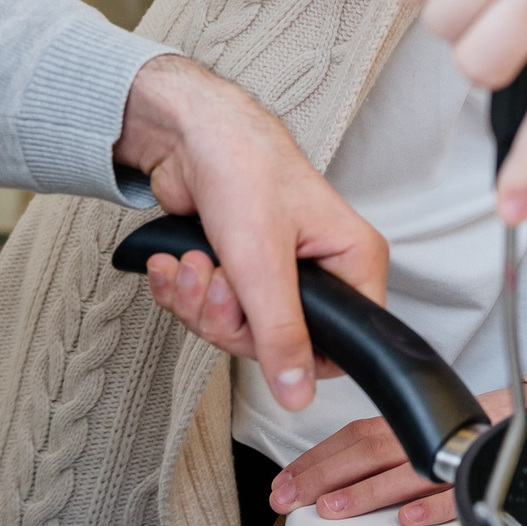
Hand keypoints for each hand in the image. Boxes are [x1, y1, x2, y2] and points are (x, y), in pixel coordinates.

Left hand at [117, 54, 389, 409]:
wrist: (189, 133)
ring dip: (199, 302)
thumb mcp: (262, 263)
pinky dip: (184, 291)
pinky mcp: (239, 267)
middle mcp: (321, 268)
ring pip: (237, 328)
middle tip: (218, 283)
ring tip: (192, 265)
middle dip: (228, 318)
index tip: (255, 331)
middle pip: (278, 342)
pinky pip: (210, 309)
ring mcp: (278, 270)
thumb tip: (298, 392)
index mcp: (351, 261)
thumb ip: (282, 332)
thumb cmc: (243, 168)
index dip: (292, 352)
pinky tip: (176, 264)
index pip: (343, 344)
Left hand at [269, 384, 526, 525]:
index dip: (318, 458)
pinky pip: (457, 490)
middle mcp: (428, 435)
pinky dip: (432, 505)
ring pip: (405, 471)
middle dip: (324, 475)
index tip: (285, 481)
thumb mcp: (427, 425)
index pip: (356, 435)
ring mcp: (456, 452)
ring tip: (332, 509)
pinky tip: (408, 519)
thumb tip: (336, 472)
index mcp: (411, 422)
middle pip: (369, 450)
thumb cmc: (477, 426)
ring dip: (365, 492)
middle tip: (289, 498)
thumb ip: (389, 443)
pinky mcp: (485, 468)